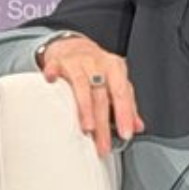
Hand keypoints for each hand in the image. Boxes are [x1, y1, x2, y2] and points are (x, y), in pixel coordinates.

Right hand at [36, 33, 140, 158]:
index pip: (121, 93)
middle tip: (102, 143)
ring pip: (82, 85)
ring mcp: (77, 61)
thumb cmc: (97, 67)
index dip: (124, 114)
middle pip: (101, 95)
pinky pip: (54, 68)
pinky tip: (51, 82)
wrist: (75, 46)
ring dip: (85, 108)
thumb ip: (126, 104)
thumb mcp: (116, 82)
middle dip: (103, 123)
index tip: (125, 133)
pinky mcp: (57, 61)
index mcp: (115, 68)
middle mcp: (97, 63)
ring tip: (87, 128)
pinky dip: (53, 75)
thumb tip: (137, 126)